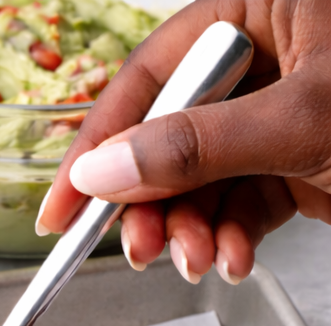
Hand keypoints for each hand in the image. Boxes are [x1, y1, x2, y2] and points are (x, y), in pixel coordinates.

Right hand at [36, 0, 330, 285]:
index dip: (96, 146)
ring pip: (197, 181)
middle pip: (165, 137)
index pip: (150, 77)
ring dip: (189, 233)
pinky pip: (237, 203)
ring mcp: (277, 112)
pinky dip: (228, 239)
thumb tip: (102, 171)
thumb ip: (193, 146)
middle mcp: (263, 56)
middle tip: (140, 250)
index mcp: (260, 5)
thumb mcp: (303, 118)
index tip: (61, 208)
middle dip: (152, 206)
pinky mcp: (294, 160)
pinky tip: (233, 259)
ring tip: (199, 262)